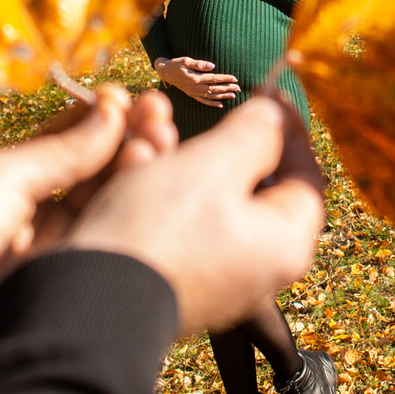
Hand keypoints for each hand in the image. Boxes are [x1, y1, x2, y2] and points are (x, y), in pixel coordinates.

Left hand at [0, 85, 176, 372]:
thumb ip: (59, 150)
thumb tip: (112, 113)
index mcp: (16, 184)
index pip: (70, 143)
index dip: (100, 118)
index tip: (125, 97)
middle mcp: (45, 214)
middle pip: (99, 169)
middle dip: (131, 137)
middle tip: (156, 112)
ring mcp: (68, 247)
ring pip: (114, 200)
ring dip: (140, 164)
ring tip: (157, 138)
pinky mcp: (85, 279)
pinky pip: (118, 237)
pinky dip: (137, 205)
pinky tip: (150, 177)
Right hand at [61, 90, 324, 334]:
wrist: (87, 301)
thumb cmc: (161, 230)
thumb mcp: (213, 164)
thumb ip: (254, 132)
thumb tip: (274, 116)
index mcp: (285, 242)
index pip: (306, 173)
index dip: (289, 127)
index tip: (268, 92)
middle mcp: (257, 267)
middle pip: (250, 185)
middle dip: (216, 142)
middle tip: (192, 113)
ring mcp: (214, 278)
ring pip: (206, 199)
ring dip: (179, 160)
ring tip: (148, 137)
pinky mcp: (173, 280)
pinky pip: (175, 223)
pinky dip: (156, 192)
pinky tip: (131, 170)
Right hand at [153, 54, 238, 104]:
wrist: (166, 73)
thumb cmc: (176, 64)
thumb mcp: (186, 60)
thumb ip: (199, 64)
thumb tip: (212, 66)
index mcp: (196, 78)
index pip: (214, 79)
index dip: (225, 79)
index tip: (235, 78)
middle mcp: (196, 87)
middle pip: (215, 88)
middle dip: (228, 88)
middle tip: (239, 88)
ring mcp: (194, 92)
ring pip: (211, 96)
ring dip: (223, 96)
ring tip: (234, 95)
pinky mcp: (192, 95)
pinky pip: (203, 101)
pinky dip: (212, 103)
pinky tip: (220, 105)